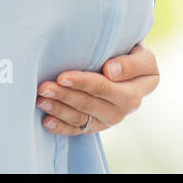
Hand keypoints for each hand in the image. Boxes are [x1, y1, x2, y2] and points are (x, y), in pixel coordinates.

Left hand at [35, 42, 159, 134]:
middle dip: (65, 96)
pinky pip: (78, 129)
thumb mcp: (142, 54)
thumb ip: (132, 63)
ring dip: (59, 110)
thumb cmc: (133, 53)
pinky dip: (61, 127)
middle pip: (91, 104)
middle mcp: (126, 108)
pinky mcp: (98, 124)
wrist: (130, 63)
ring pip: (82, 118)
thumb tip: (110, 72)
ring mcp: (110, 118)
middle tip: (44, 87)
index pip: (108, 87)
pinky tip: (46, 121)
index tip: (63, 77)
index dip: (84, 83)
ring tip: (40, 100)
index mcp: (140, 89)